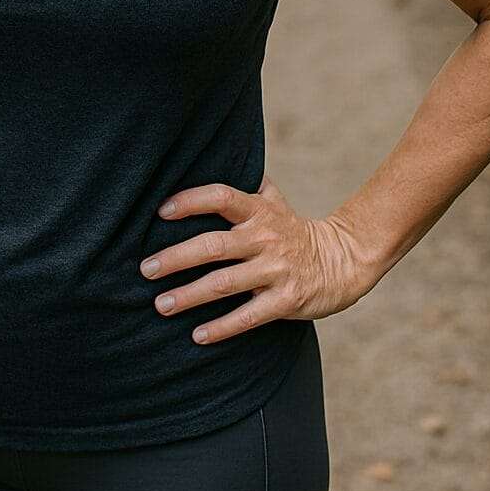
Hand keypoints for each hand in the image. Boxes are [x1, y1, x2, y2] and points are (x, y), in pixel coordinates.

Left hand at [139, 174, 369, 344]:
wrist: (343, 261)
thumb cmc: (294, 230)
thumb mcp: (275, 201)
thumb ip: (246, 184)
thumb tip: (216, 154)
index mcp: (259, 211)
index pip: (221, 197)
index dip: (191, 201)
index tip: (161, 212)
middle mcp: (265, 238)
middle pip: (214, 245)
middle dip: (176, 258)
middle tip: (145, 269)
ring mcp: (276, 270)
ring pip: (224, 284)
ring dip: (189, 296)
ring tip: (160, 305)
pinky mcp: (285, 301)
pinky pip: (248, 316)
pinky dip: (221, 327)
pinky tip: (197, 336)